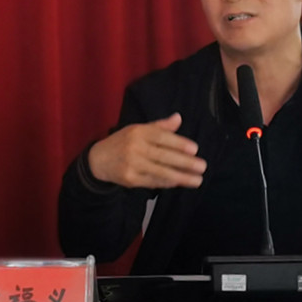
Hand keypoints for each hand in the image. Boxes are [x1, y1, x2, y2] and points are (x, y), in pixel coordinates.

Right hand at [87, 113, 206, 188]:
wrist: (98, 160)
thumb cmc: (123, 142)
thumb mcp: (138, 129)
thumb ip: (160, 126)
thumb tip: (178, 118)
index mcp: (138, 131)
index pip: (161, 137)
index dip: (178, 143)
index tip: (195, 149)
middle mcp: (134, 147)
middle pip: (163, 155)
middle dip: (185, 162)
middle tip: (202, 167)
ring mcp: (132, 164)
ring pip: (160, 171)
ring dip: (181, 177)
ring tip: (197, 180)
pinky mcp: (129, 179)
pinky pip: (152, 181)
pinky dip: (167, 183)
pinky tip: (179, 183)